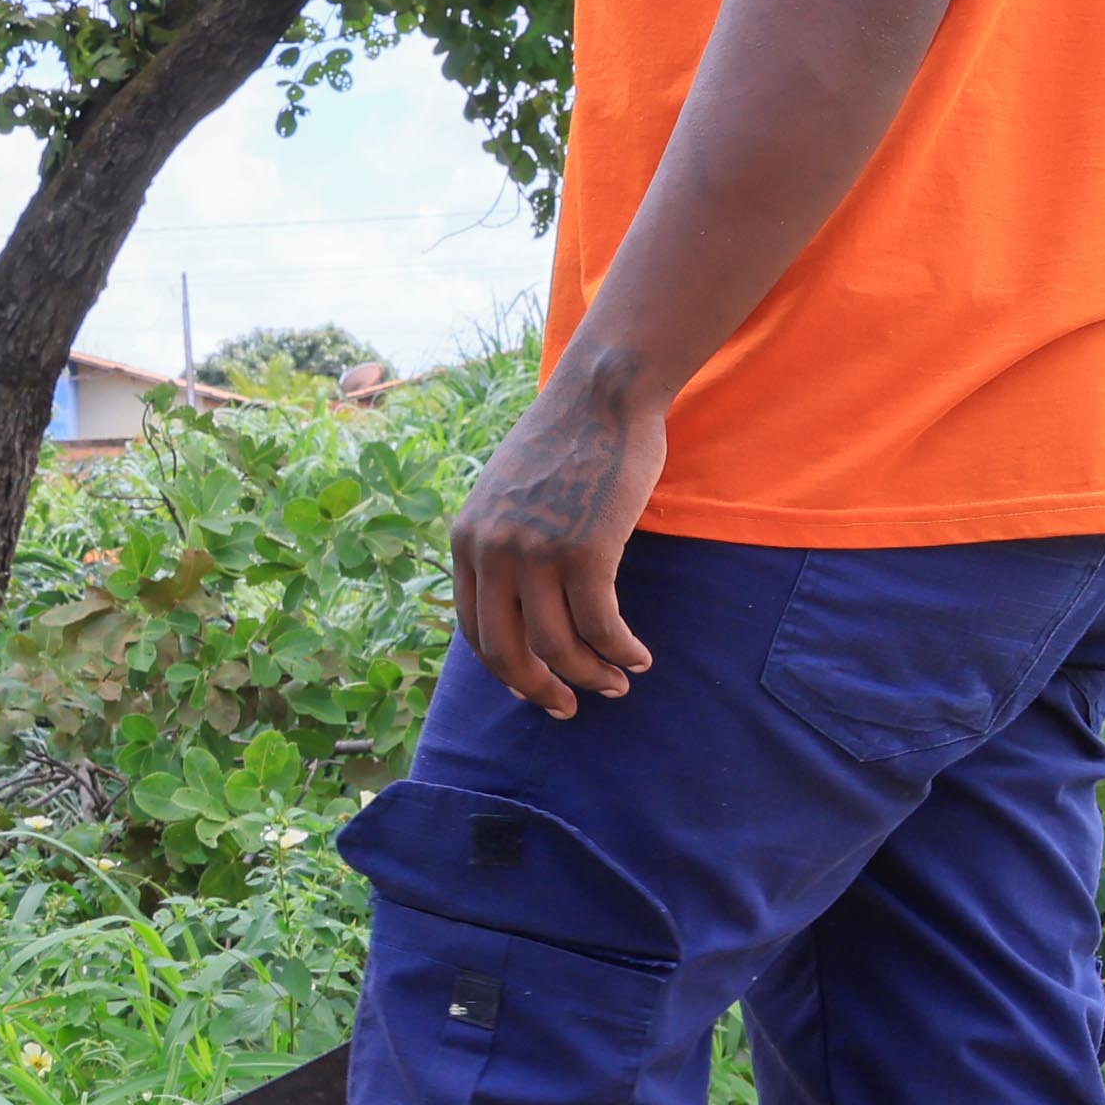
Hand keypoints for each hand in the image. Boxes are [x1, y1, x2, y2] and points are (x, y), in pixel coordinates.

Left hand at [448, 368, 667, 718]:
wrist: (601, 396)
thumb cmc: (566, 446)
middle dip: (538, 690)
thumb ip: (504, 545)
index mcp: (466, 540)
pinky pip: (601, 626)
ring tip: (616, 684)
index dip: (506, 670)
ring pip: (557, 646)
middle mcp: (491, 550)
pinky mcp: (585, 550)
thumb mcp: (509, 496)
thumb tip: (521, 609)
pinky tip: (638, 658)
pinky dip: (620, 651)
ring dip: (590, 676)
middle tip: (568, 708)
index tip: (536, 688)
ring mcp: (535, 551)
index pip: (474, 630)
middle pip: (505, 652)